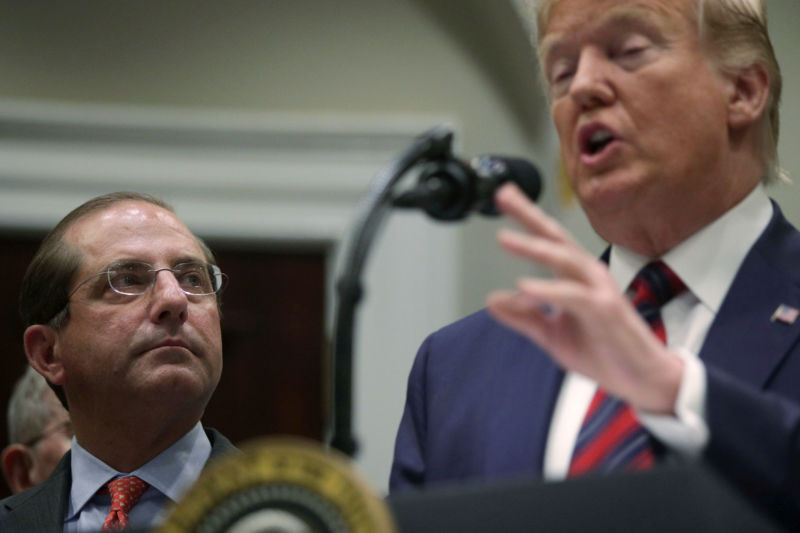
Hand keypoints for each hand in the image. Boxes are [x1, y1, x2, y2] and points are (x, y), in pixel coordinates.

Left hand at [486, 184, 682, 413]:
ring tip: (504, 238)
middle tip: (503, 194)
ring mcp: (599, 290)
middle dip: (529, 214)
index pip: (547, 241)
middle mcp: (587, 276)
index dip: (526, 218)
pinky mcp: (605, 311)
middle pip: (555, 237)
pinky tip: (524, 286)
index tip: (503, 196)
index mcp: (574, 277)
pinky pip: (572, 296)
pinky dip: (548, 290)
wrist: (643, 379)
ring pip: (564, 260)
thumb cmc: (604, 352)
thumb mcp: (552, 335)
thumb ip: (523, 317)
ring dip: (534, 248)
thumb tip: (491, 300)